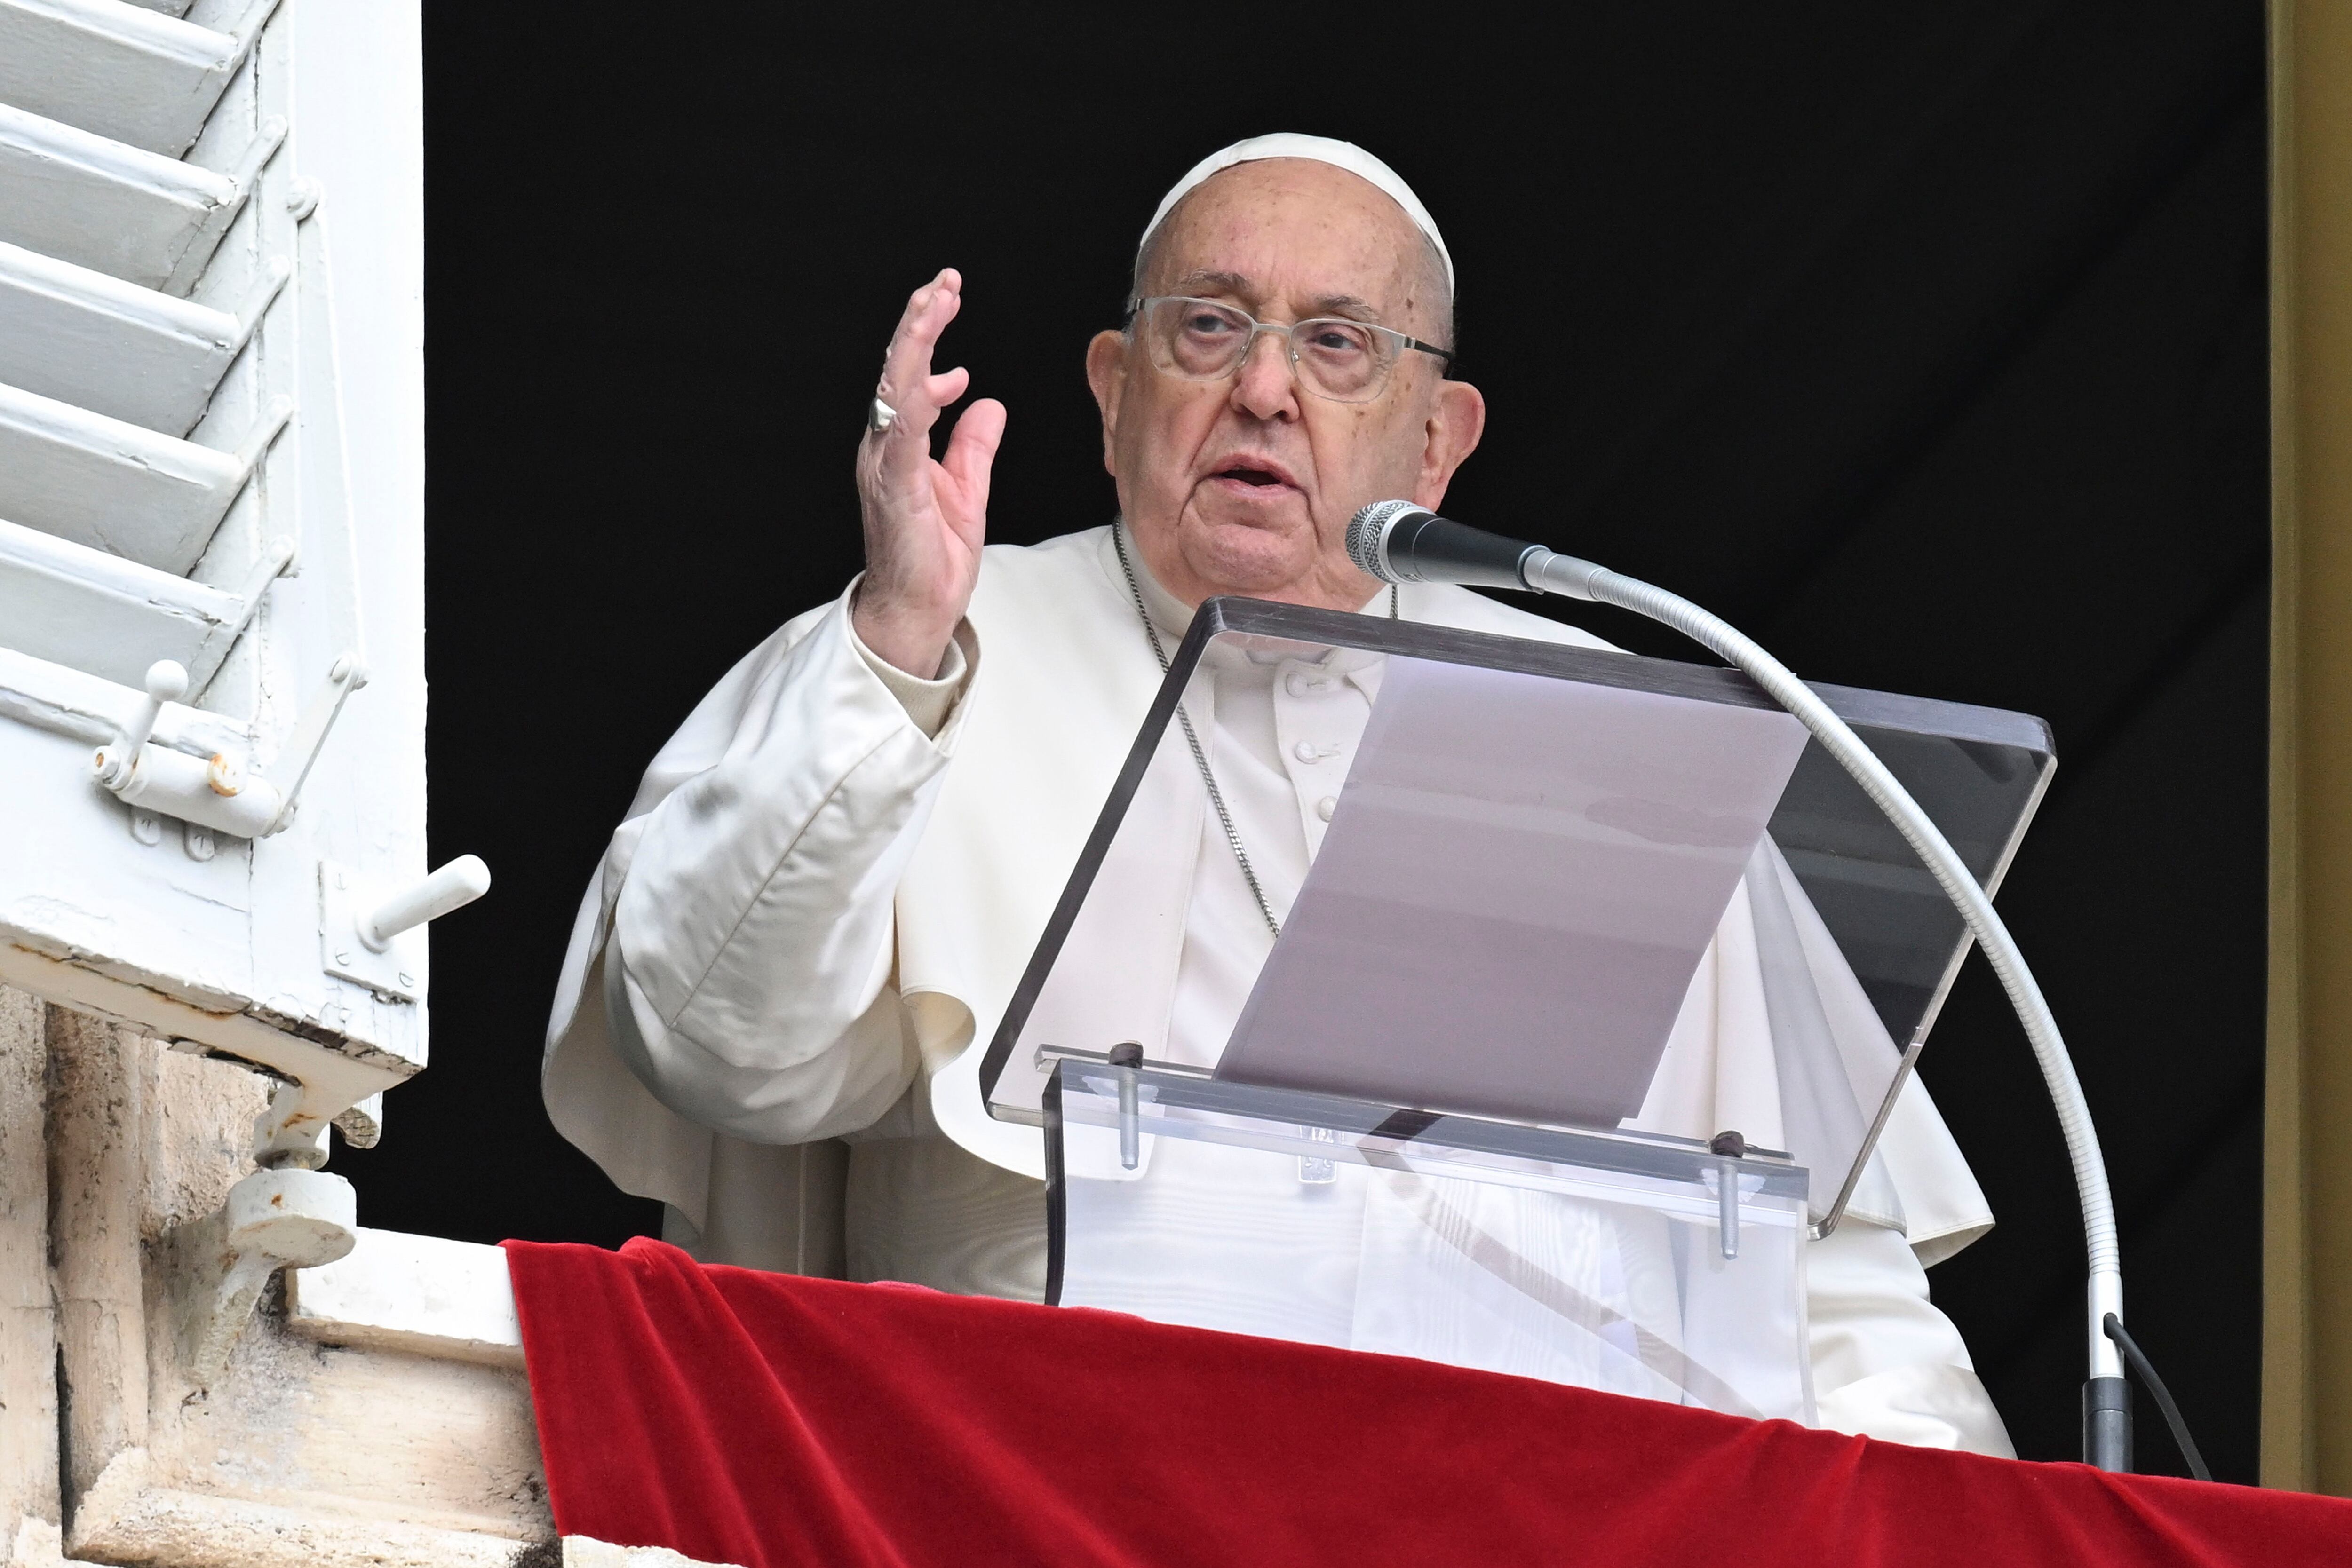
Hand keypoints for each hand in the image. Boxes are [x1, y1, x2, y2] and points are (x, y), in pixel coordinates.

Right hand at [851, 269, 1005, 676]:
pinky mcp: (896, 490)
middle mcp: (886, 447)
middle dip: (919, 321)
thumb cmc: (934, 557)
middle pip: (897, 370)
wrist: (917, 609)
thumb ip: (973, 444)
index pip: (910, 374)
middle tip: (943, 282)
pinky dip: (920, 404)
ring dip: (916, 345)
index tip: (949, 297)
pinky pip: (904, 437)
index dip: (926, 332)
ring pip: (895, 390)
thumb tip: (988, 402)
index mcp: (900, 443)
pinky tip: (940, 378)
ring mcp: (887, 466)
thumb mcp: (967, 488)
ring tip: (936, 305)